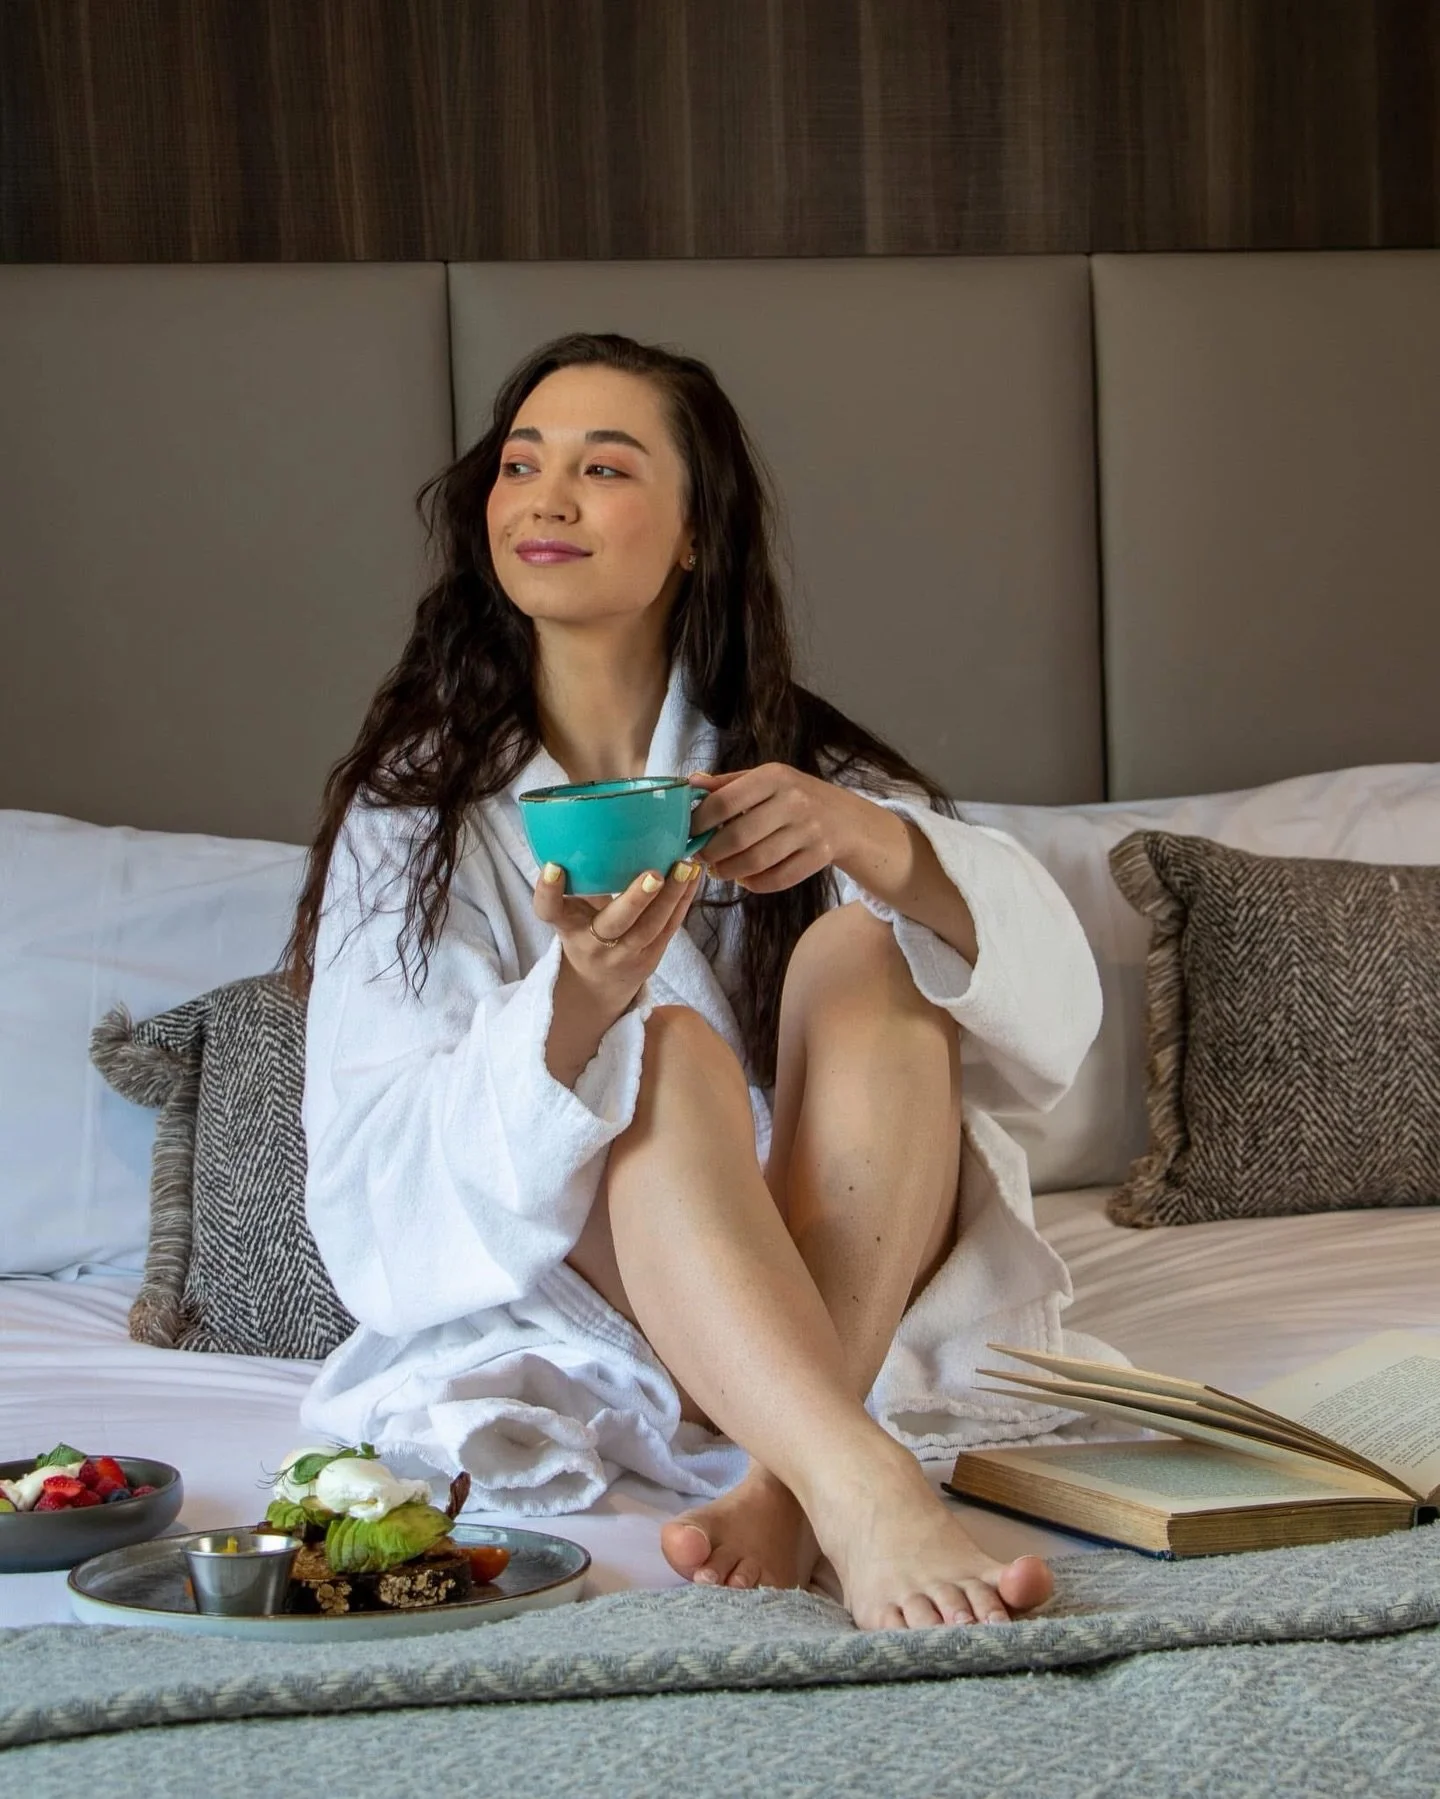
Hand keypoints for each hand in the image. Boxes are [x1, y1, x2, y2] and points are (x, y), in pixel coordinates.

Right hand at [532, 855, 704, 1003]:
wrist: (598, 983)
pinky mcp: (650, 958)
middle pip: (613, 925)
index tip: (553, 866)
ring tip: (684, 866)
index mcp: (567, 926)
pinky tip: (694, 875)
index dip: (548, 890)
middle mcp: (592, 944)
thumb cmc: (585, 930)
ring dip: (671, 896)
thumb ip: (580, 879)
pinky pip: (669, 928)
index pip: (549, 910)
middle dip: (634, 900)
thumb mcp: (571, 910)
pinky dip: (683, 900)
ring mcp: (623, 955)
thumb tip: (595, 824)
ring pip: (650, 927)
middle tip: (653, 875)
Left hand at [687, 764, 869, 893]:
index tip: (687, 832)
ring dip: (728, 871)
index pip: (724, 802)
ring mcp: (809, 830)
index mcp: (774, 776)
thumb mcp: (765, 780)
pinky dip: (754, 884)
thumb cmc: (794, 796)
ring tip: (719, 870)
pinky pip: (776, 879)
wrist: (846, 818)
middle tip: (701, 856)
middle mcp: (794, 801)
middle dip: (711, 852)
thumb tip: (689, 783)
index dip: (698, 822)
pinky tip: (745, 877)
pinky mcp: (819, 857)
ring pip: (755, 862)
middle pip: (737, 837)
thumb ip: (727, 784)